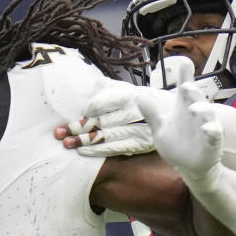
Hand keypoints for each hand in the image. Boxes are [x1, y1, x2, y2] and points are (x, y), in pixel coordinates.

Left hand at [52, 59, 193, 156]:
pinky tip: (83, 152)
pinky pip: (117, 148)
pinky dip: (99, 151)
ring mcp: (138, 129)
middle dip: (80, 127)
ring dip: (85, 140)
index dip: (94, 107)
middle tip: (59, 131)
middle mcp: (135, 112)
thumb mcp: (131, 89)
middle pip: (103, 120)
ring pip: (107, 135)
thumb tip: (93, 82)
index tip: (81, 112)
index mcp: (131, 94)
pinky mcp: (140, 144)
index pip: (109, 100)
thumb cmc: (147, 101)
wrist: (176, 116)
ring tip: (66, 143)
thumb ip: (110, 87)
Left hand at [137, 80, 218, 178]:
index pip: (185, 89)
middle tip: (185, 86)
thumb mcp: (161, 128)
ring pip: (207, 114)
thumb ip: (152, 113)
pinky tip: (208, 128)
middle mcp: (197, 113)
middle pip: (196, 98)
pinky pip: (214, 134)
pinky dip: (212, 130)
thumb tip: (138, 95)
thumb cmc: (177, 145)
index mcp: (184, 108)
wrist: (189, 168)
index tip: (185, 62)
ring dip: (202, 109)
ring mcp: (207, 126)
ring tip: (192, 108)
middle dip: (192, 92)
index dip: (185, 75)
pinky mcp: (213, 142)